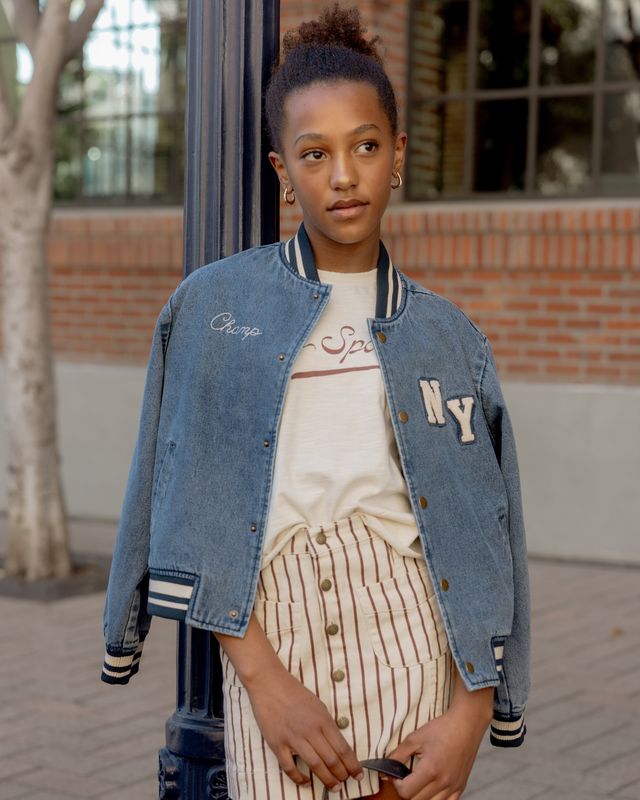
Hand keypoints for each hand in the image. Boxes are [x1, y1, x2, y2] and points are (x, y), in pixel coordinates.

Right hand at [245, 666, 363, 792]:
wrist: (268, 683)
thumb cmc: (294, 692)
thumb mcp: (318, 704)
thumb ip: (326, 723)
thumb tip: (335, 743)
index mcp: (323, 719)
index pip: (343, 748)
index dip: (353, 765)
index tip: (358, 775)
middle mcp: (310, 730)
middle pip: (331, 760)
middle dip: (342, 775)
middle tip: (345, 784)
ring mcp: (293, 738)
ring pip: (315, 765)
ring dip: (327, 779)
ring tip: (334, 788)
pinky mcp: (277, 743)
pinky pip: (289, 767)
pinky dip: (299, 778)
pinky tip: (306, 782)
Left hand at [386, 706, 486, 798]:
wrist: (466, 724)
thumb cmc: (441, 729)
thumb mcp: (415, 738)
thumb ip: (397, 755)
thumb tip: (384, 772)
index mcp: (431, 769)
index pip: (406, 792)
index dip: (397, 784)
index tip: (397, 776)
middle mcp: (443, 782)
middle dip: (407, 791)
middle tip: (407, 778)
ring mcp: (453, 787)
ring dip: (421, 797)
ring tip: (419, 783)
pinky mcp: (461, 787)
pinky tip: (432, 788)